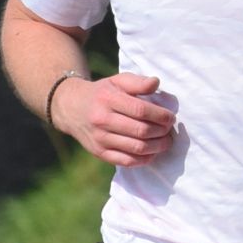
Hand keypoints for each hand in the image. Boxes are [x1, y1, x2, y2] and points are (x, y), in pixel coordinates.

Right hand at [61, 71, 176, 166]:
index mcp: (108, 100)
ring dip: (157, 147)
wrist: (72, 108)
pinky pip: (126, 161)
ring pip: (136, 148)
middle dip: (162, 132)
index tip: (171, 117)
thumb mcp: (117, 81)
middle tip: (169, 130)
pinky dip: (144, 159)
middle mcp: (102, 120)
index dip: (161, 116)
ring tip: (165, 141)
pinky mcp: (100, 153)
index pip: (141, 110)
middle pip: (141, 131)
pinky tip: (152, 152)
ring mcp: (100, 139)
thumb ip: (138, 82)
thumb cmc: (102, 93)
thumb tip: (156, 83)